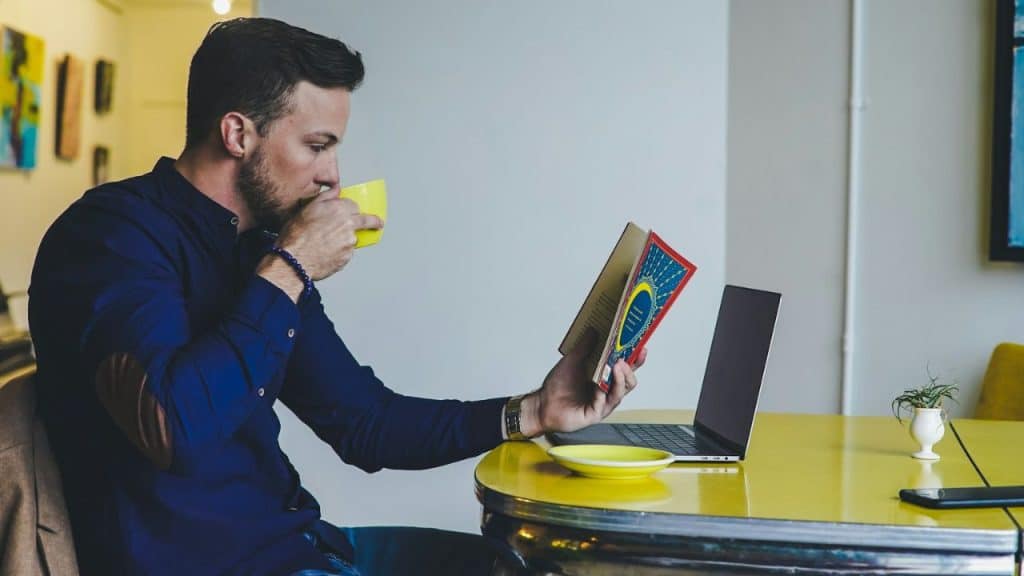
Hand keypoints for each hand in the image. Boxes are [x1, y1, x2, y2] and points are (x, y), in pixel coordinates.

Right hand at [276, 193, 383, 279]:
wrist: (294, 259)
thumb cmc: (296, 235)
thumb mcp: (307, 208)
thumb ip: (326, 197)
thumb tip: (336, 189)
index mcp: (339, 209)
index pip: (354, 205)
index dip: (352, 209)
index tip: (355, 212)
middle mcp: (348, 225)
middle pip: (367, 220)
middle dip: (374, 221)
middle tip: (379, 223)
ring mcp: (349, 242)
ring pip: (353, 238)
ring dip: (346, 239)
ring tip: (326, 243)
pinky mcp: (347, 257)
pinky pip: (347, 253)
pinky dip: (340, 252)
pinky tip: (325, 252)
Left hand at [518, 331, 646, 437]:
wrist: (543, 404)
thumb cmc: (558, 386)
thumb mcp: (572, 361)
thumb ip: (584, 347)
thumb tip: (594, 330)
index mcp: (604, 378)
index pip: (625, 368)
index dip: (635, 359)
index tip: (641, 347)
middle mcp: (607, 391)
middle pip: (628, 380)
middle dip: (630, 368)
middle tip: (625, 357)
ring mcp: (603, 403)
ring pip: (621, 392)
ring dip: (621, 378)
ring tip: (618, 366)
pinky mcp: (596, 413)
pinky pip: (605, 403)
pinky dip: (604, 392)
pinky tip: (601, 385)